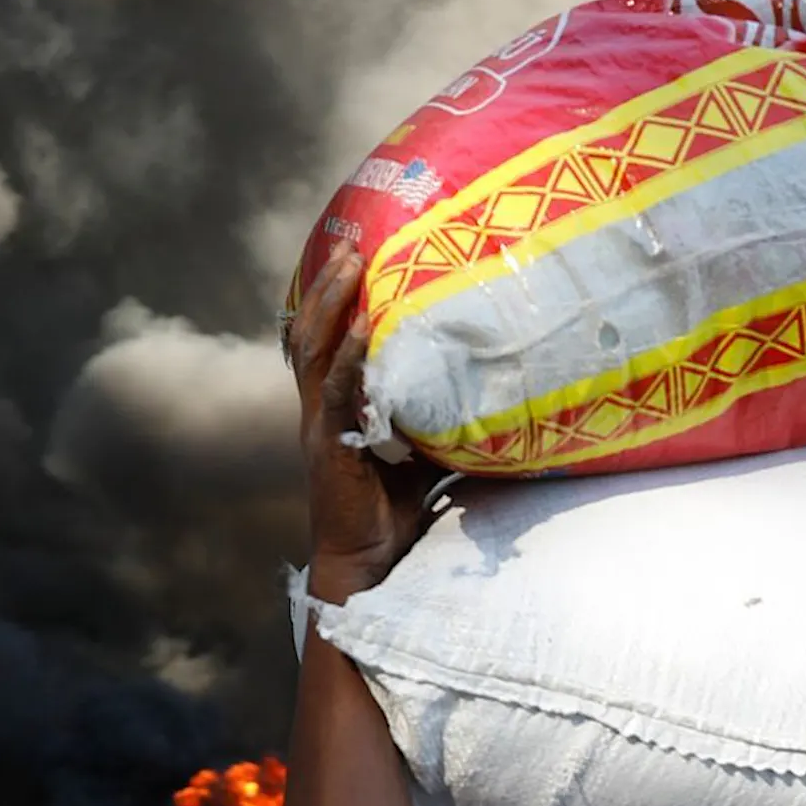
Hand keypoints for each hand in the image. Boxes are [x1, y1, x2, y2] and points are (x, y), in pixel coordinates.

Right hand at [288, 245, 439, 601]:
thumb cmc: (394, 515)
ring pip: (315, 349)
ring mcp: (320, 425)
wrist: (368, 564)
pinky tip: (361, 324)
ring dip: (331, 302)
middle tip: (351, 241)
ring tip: (350, 261)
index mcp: (336, 410)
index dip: (333, 303)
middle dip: (328, 285)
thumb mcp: (423, 458)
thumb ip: (440, 426)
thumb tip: (492, 401)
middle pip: (313, 333)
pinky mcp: (329, 444)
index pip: (327, 344)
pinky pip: (335, 389)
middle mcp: (321, 410)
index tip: (352, 258)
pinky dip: (348, 354)